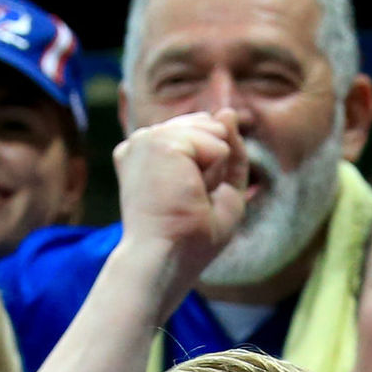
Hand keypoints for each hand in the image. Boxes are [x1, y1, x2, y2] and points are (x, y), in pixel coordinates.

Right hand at [111, 113, 252, 294]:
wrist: (167, 259)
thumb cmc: (188, 239)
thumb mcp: (219, 188)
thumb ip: (227, 148)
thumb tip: (229, 111)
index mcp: (147, 152)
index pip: (200, 135)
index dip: (210, 170)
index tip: (183, 203)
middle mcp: (142, 141)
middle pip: (209, 127)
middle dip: (214, 166)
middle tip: (187, 202)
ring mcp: (148, 137)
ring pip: (214, 132)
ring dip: (214, 171)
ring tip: (187, 197)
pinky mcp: (161, 141)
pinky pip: (217, 144)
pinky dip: (214, 174)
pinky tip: (188, 192)